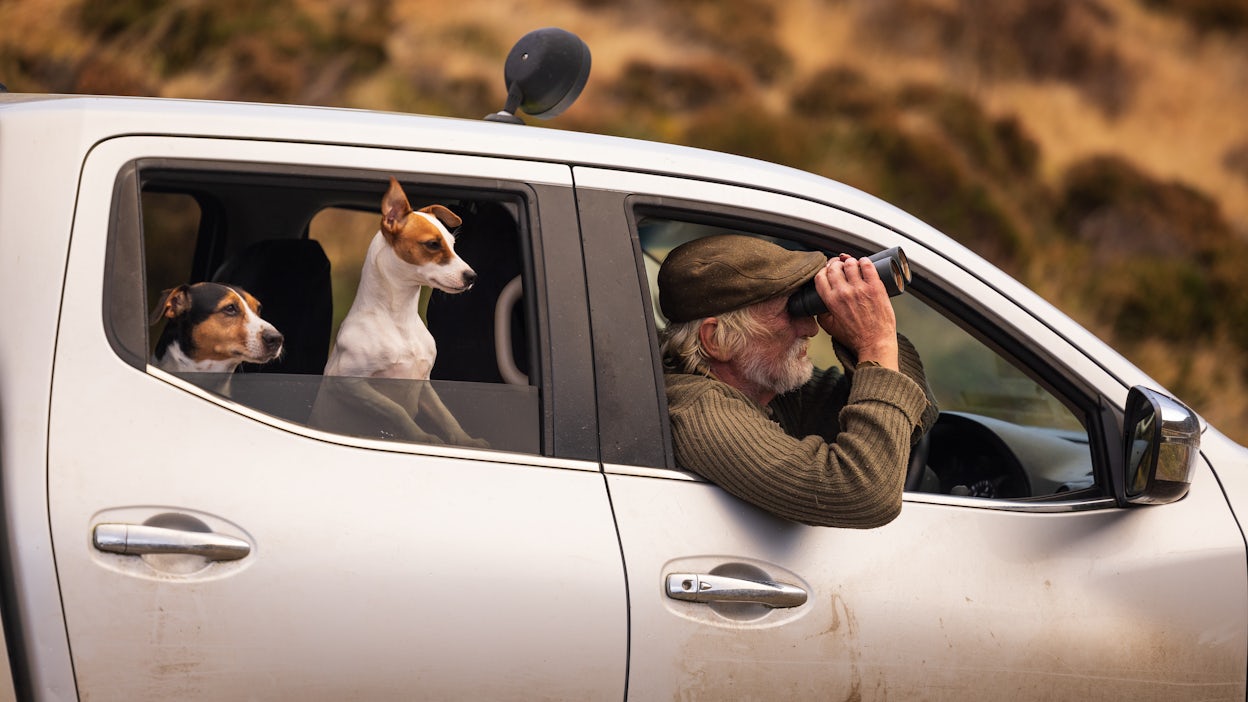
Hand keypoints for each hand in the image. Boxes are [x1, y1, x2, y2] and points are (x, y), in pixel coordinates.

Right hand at [813, 254, 898, 369]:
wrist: (875, 343)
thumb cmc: (855, 337)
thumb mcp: (830, 328)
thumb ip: (821, 315)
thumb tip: (819, 305)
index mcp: (831, 301)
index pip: (820, 276)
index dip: (824, 271)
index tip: (829, 271)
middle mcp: (844, 293)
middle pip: (834, 267)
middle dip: (836, 264)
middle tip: (841, 267)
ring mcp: (860, 289)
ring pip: (850, 263)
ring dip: (850, 262)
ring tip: (854, 266)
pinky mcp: (875, 287)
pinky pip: (868, 266)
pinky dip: (865, 261)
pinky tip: (865, 263)